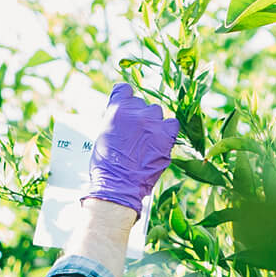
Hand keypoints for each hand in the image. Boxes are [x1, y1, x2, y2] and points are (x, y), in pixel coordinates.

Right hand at [80, 83, 179, 214]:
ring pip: (156, 113)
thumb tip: (123, 117)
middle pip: (141, 104)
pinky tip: (160, 141)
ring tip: (146, 141)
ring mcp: (153, 123)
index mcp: (117, 109)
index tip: (126, 109)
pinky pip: (172, 124)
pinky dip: (167, 131)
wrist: (118, 186)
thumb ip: (115, 120)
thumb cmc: (106, 166)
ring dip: (152, 124)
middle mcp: (136, 111)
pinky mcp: (166, 135)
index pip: (124, 90)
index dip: (125, 99)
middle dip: (138, 116)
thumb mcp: (103, 135)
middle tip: (134, 134)